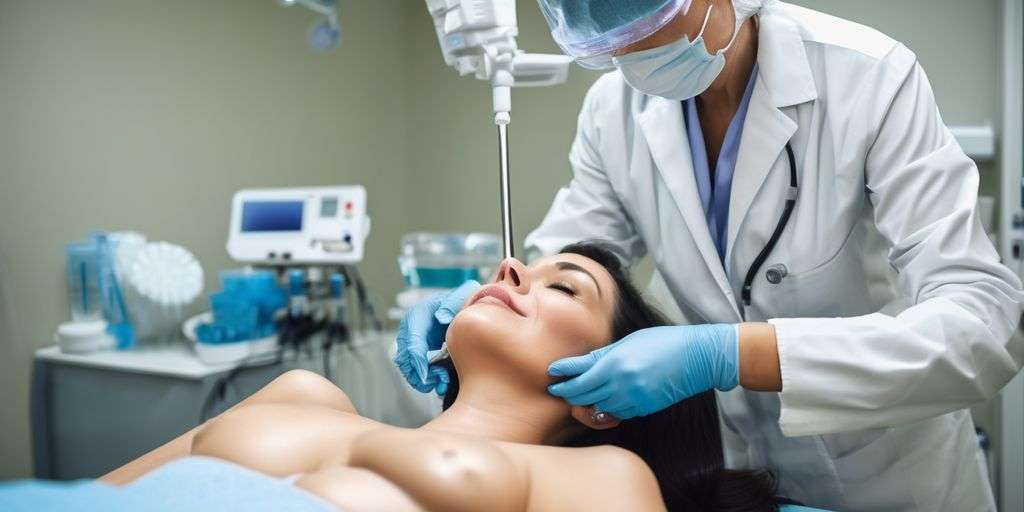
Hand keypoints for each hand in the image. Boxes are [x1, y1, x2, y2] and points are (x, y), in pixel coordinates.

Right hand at [394, 280, 480, 394]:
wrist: (464, 306)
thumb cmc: (462, 300)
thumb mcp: (460, 296)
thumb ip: (452, 303)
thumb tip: (441, 317)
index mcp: (418, 315)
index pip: (412, 340)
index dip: (417, 360)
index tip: (426, 375)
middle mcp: (411, 330)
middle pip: (405, 357)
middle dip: (419, 374)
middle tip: (437, 382)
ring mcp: (415, 342)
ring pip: (408, 367)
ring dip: (422, 380)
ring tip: (441, 385)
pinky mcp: (421, 353)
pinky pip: (417, 370)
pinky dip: (426, 380)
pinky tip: (440, 385)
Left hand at [546, 324, 738, 418]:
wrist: (697, 357)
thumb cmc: (663, 342)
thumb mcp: (627, 342)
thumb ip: (599, 356)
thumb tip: (573, 364)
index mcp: (616, 364)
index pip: (579, 380)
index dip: (562, 380)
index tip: (552, 377)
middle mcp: (622, 385)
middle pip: (584, 398)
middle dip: (570, 394)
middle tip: (560, 388)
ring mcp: (634, 400)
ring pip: (598, 409)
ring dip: (588, 402)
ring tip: (582, 392)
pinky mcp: (644, 409)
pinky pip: (617, 413)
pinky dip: (608, 406)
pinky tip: (607, 396)